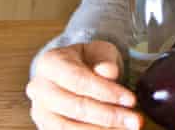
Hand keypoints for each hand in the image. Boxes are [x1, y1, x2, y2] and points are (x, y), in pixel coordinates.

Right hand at [26, 41, 142, 129]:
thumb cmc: (88, 59)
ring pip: (68, 127)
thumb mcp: (101, 51)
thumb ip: (105, 60)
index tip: (130, 100)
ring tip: (126, 128)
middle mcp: (39, 88)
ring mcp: (40, 110)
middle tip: (135, 120)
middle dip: (109, 115)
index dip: (105, 91)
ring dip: (101, 129)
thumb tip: (110, 73)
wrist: (75, 68)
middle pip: (74, 106)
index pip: (78, 80)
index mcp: (49, 63)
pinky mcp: (46, 126)